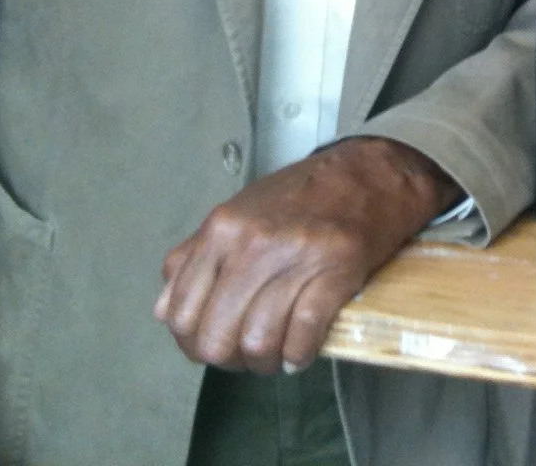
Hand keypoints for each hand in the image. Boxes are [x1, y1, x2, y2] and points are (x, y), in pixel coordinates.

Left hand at [155, 136, 459, 373]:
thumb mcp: (236, 213)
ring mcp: (297, 257)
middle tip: (247, 356)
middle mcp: (252, 243)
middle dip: (229, 360)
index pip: (180, 314)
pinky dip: (299, 355)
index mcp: (221, 230)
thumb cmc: (301, 196)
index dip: (193, 344)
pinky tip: (301, 353)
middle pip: (216, 338)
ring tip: (276, 356)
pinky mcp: (338, 270)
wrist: (369, 173)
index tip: (215, 345)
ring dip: (266, 362)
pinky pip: (304, 334)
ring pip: (259, 342)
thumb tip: (166, 310)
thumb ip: (195, 258)